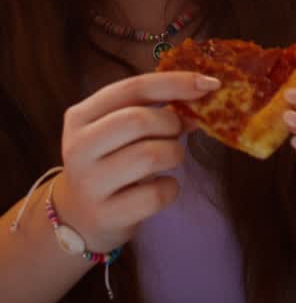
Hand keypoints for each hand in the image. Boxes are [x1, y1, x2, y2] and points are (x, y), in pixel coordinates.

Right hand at [53, 70, 219, 254]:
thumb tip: (200, 97)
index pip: (133, 88)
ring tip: (169, 158)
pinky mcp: (105, 215)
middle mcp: (78, 147)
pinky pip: (156, 194)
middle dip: (171, 123)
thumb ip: (151, 110)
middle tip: (178, 131)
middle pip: (139, 120)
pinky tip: (161, 187)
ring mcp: (89, 184)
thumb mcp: (119, 130)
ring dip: (174, 154)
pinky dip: (170, 188)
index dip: (175, 82)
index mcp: (81, 116)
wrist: (79, 219)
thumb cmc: (110, 162)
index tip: (210, 83)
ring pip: (150, 156)